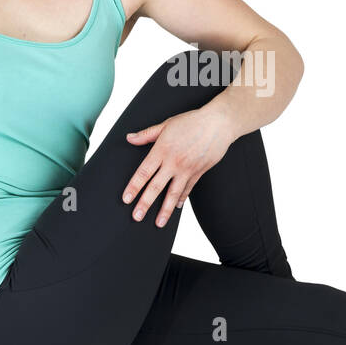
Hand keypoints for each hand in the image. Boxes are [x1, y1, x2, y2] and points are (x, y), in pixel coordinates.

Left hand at [123, 108, 234, 226]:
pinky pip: (188, 189)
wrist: (219, 124)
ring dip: (165, 210)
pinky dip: (181, 199)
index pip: (144, 172)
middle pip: (156, 187)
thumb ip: (147, 134)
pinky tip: (176, 207)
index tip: (126, 199)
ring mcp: (187, 169)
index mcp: (162, 150)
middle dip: (145, 203)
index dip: (134, 187)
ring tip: (159, 223)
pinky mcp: (199, 172)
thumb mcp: (166, 124)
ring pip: (173, 193)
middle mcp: (173, 162)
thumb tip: (130, 138)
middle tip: (137, 217)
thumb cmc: (192, 121)